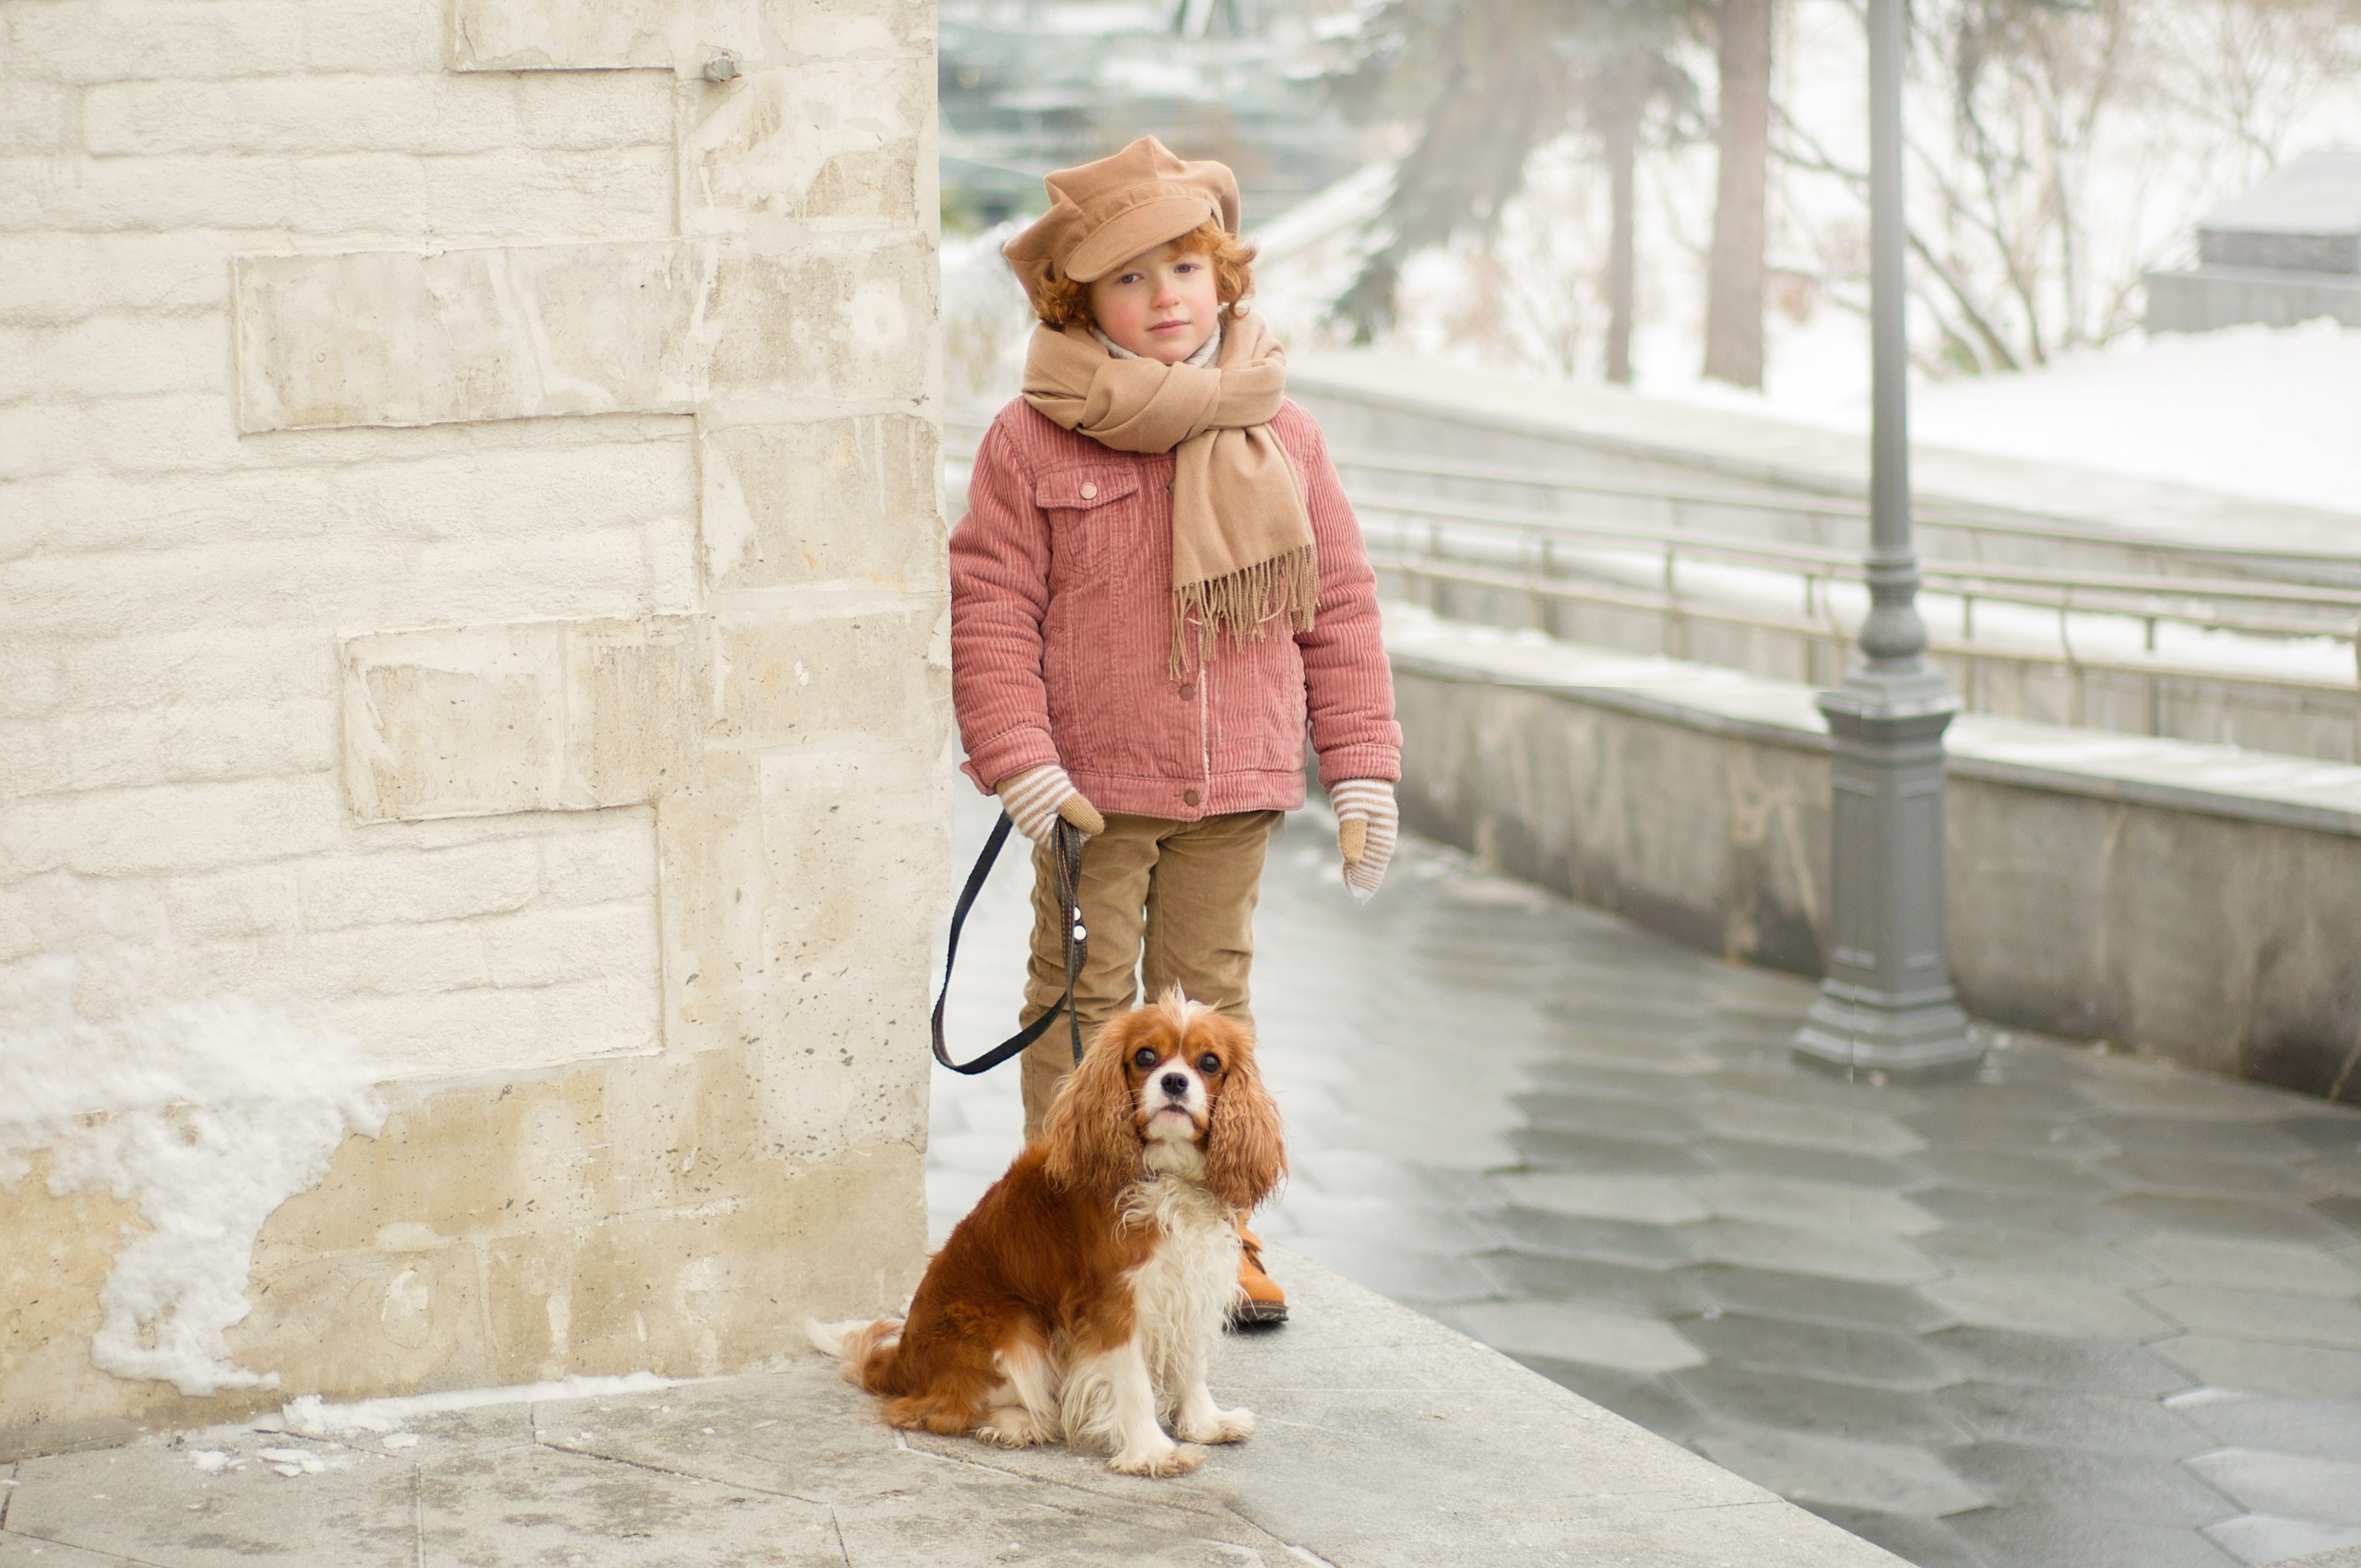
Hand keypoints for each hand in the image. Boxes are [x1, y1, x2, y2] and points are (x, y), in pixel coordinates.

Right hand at [996, 764, 1104, 842]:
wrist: (1017, 758)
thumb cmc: (1037, 780)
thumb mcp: (1064, 797)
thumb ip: (1081, 815)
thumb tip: (1098, 829)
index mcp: (1037, 832)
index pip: (1068, 843)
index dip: (1081, 829)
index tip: (1082, 810)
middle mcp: (1032, 829)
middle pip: (1063, 833)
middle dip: (1073, 817)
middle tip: (1070, 798)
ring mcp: (1031, 817)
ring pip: (1059, 820)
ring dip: (1066, 808)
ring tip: (1062, 792)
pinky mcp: (1033, 806)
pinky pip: (1052, 810)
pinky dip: (1059, 802)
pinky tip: (1057, 790)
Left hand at [1328, 779, 1396, 904]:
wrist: (1359, 759)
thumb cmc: (1356, 784)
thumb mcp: (1352, 809)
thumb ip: (1352, 833)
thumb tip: (1352, 860)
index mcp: (1384, 827)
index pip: (1376, 858)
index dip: (1368, 876)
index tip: (1357, 894)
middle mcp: (1383, 828)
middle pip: (1376, 858)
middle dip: (1367, 877)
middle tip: (1356, 896)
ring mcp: (1376, 824)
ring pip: (1371, 853)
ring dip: (1363, 870)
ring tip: (1354, 887)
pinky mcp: (1366, 820)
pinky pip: (1365, 845)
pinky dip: (1359, 858)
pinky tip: (1351, 867)